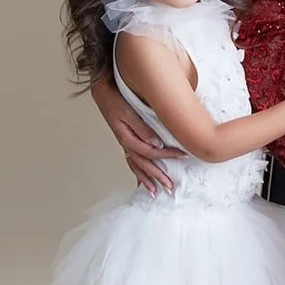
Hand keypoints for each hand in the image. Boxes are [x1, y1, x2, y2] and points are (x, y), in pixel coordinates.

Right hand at [92, 73, 175, 196]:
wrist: (102, 92)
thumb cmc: (115, 99)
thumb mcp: (128, 112)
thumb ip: (143, 128)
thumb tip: (157, 144)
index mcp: (127, 137)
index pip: (151, 151)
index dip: (167, 155)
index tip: (183, 155)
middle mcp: (126, 143)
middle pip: (144, 164)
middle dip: (157, 177)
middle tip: (170, 187)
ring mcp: (125, 143)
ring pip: (136, 166)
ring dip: (146, 179)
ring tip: (155, 192)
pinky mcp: (125, 140)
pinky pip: (132, 161)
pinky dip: (138, 172)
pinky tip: (142, 180)